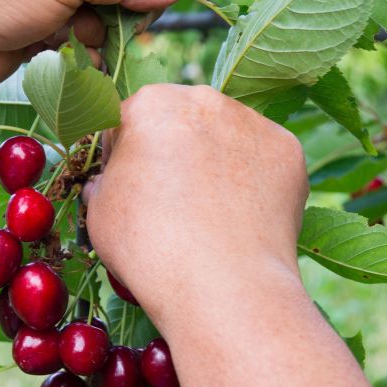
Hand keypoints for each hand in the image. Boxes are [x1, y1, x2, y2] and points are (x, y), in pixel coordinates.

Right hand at [83, 84, 308, 322]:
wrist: (223, 286)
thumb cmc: (150, 248)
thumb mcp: (98, 213)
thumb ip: (102, 182)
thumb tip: (109, 181)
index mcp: (151, 103)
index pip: (129, 121)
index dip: (122, 156)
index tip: (128, 187)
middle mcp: (205, 100)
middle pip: (180, 121)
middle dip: (173, 151)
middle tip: (171, 202)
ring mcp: (252, 122)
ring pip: (225, 136)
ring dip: (214, 161)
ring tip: (210, 215)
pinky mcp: (288, 150)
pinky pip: (261, 160)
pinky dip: (252, 181)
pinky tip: (241, 217)